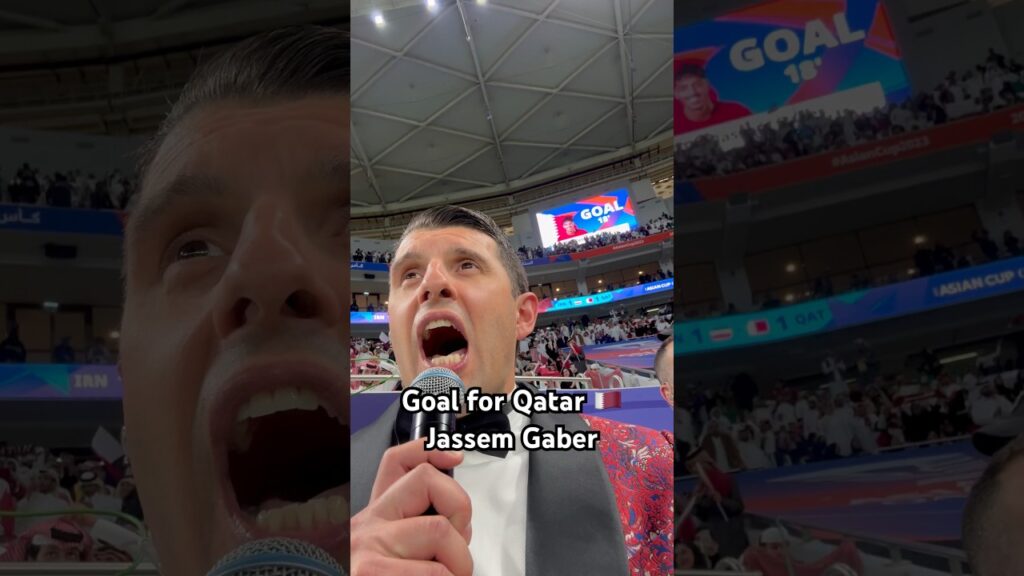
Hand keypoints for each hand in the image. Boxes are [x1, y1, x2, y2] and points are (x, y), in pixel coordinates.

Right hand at [350, 438, 472, 575]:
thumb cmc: (360, 575)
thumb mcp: (380, 554)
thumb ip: (412, 536)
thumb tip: (458, 529)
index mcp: (372, 522)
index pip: (395, 464)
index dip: (429, 450)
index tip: (454, 455)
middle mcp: (368, 530)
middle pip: (432, 487)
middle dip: (462, 521)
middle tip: (456, 556)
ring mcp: (370, 555)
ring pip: (442, 533)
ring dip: (460, 567)